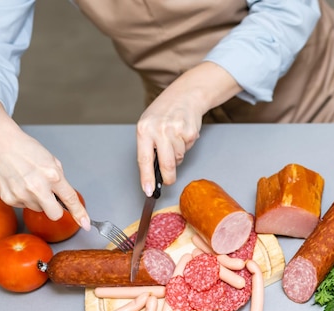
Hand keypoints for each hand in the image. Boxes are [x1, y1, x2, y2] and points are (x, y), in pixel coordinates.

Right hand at [0, 97, 90, 229]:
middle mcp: (37, 187)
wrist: (0, 143)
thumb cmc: (26, 149)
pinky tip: (19, 184)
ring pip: (38, 209)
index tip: (85, 223)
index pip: (70, 199)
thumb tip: (64, 197)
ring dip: (37, 200)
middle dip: (55, 210)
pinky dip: (24, 198)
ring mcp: (21, 194)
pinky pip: (23, 206)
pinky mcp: (9, 198)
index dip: (79, 213)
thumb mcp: (52, 161)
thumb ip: (60, 181)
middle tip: (50, 197)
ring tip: (29, 182)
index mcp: (52, 175)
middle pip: (54, 215)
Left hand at [135, 62, 242, 195]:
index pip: (144, 159)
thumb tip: (152, 172)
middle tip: (169, 180)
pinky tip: (183, 134)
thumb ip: (148, 146)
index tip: (148, 190)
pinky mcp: (189, 132)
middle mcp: (159, 130)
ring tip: (175, 139)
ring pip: (178, 158)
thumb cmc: (164, 112)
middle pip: (166, 164)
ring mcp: (175, 131)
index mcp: (144, 129)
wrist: (185, 95)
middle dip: (168, 177)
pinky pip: (187, 149)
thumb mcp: (148, 125)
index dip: (147, 177)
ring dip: (177, 154)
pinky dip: (185, 146)